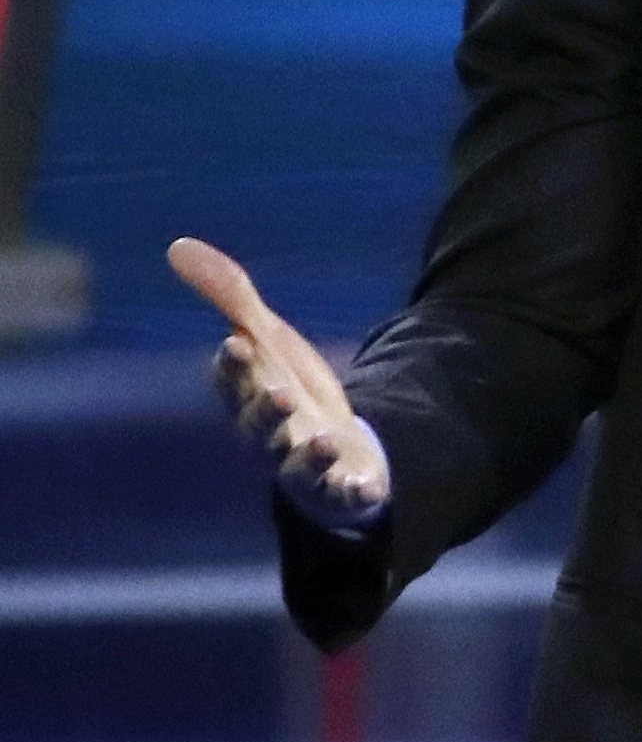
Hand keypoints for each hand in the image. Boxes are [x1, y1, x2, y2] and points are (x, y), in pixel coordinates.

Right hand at [168, 237, 390, 523]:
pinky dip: (352, 493)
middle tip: (280, 394)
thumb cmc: (287, 388)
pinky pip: (343, 495)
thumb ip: (230, 296)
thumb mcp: (269, 340)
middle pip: (262, 425)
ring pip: (298, 466)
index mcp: (250, 397)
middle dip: (267, 411)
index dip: (235, 366)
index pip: (234, 383)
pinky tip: (365, 488)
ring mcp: (303, 465)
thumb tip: (177, 246)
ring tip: (324, 440)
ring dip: (309, 455)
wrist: (333, 448)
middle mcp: (270, 434)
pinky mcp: (339, 486)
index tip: (238, 343)